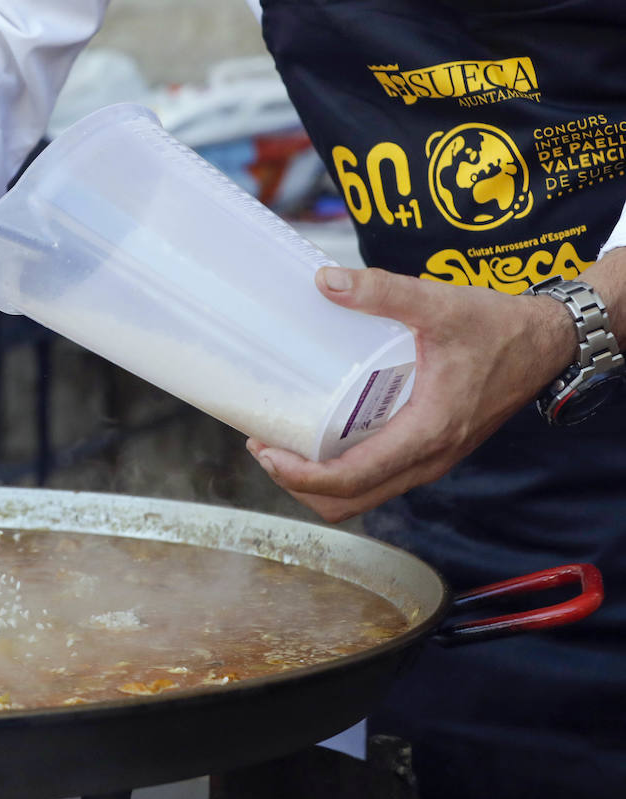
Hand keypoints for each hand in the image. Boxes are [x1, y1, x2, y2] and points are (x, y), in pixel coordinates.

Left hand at [246, 265, 576, 522]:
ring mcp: (430, 461)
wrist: (548, 342)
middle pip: (349, 501)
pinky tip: (323, 435)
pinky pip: (379, 479)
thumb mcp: (440, 304)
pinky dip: (343, 471)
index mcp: (426, 433)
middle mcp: (427, 459)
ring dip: (319, 481)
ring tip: (285, 444)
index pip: (351, 479)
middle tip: (266, 448)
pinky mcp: (431, 452)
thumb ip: (383, 291)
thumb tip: (325, 281)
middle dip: (299, 483)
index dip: (300, 476)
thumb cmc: (499, 328)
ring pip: (363, 495)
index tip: (266, 453)